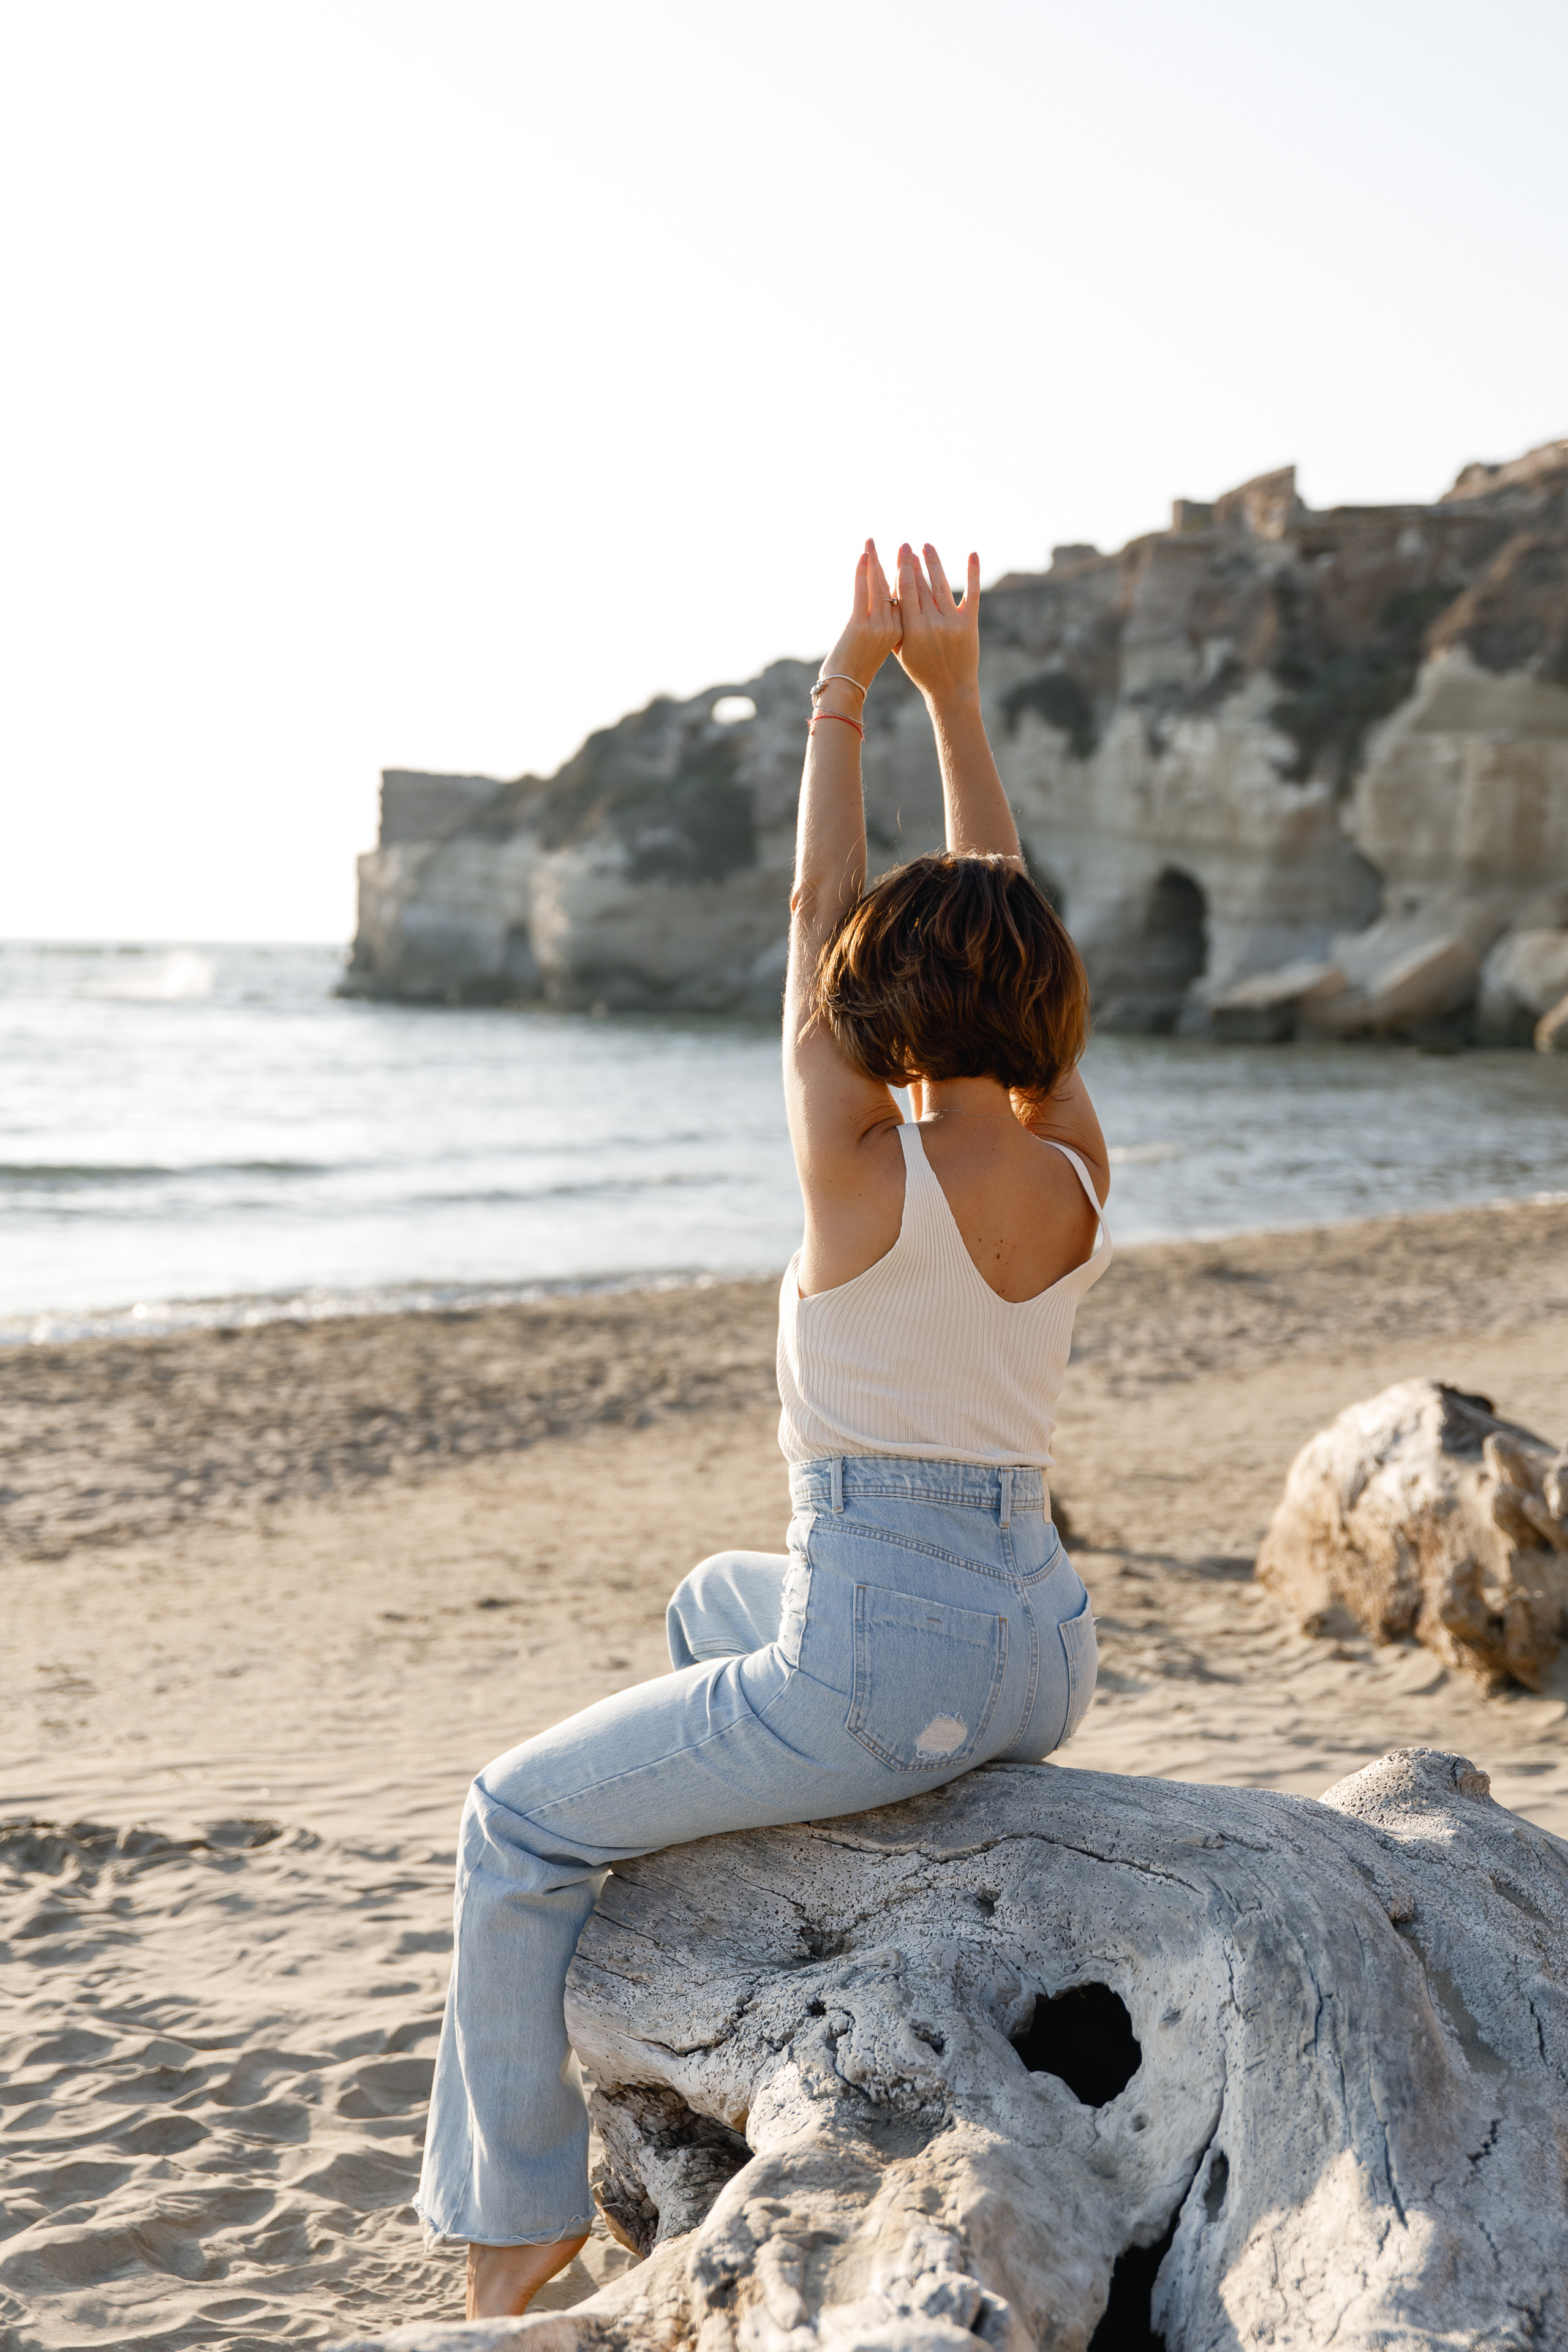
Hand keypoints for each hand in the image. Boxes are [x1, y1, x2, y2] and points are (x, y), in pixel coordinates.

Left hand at [821, 540, 900, 693]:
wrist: (844, 689)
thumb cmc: (855, 670)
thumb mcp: (874, 647)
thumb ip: (880, 628)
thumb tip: (878, 609)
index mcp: (899, 632)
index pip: (902, 598)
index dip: (901, 577)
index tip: (905, 559)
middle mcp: (892, 628)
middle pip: (894, 588)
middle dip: (896, 563)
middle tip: (903, 544)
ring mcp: (877, 627)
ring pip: (878, 586)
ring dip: (875, 561)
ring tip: (872, 541)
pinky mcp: (860, 625)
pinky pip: (862, 592)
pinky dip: (861, 573)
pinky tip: (863, 557)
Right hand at [894, 542, 980, 703]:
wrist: (950, 689)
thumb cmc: (922, 670)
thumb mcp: (902, 650)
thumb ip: (896, 624)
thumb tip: (888, 595)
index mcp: (912, 630)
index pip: (905, 591)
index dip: (902, 569)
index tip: (898, 553)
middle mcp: (932, 623)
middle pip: (921, 585)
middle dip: (914, 563)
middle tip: (908, 546)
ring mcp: (952, 623)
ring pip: (941, 585)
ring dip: (934, 563)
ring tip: (927, 546)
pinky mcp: (969, 624)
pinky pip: (972, 594)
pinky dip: (973, 573)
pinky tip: (972, 554)